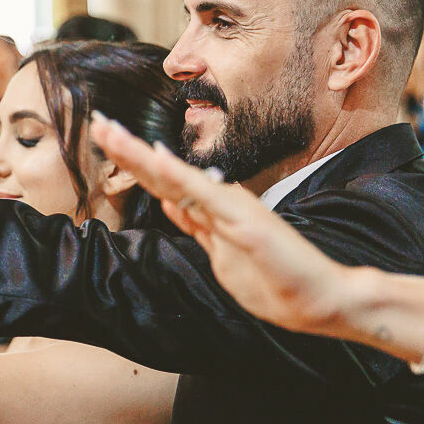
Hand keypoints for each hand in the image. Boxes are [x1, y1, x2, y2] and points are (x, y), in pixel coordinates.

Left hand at [87, 113, 356, 335]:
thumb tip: (171, 205)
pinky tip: (156, 158)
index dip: (134, 164)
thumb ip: (199, 228)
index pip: (163, 185)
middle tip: (98, 122)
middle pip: (163, 175)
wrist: (326, 301)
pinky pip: (205, 198)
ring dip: (140, 155)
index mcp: (211, 215)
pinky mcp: (246, 222)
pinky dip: (179, 177)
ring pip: (176, 178)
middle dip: (127, 150)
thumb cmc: (278, 282)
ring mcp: (232, 211)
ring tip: (111, 131)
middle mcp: (219, 205)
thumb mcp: (223, 256)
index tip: (106, 141)